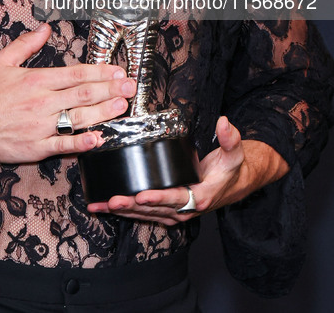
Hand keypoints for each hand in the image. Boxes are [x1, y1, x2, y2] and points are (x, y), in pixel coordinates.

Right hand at [0, 23, 136, 163]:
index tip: (118, 71)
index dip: (100, 72)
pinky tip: (98, 138)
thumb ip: (27, 44)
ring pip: (78, 118)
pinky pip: (63, 145)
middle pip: (83, 95)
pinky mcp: (35, 147)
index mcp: (36, 80)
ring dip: (104, 112)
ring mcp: (40, 126)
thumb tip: (45, 28)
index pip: (76, 74)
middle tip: (131, 87)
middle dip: (110, 90)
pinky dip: (82, 142)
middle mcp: (41, 102)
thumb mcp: (3, 61)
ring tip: (123, 106)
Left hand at [86, 116, 288, 224]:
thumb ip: (230, 138)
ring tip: (101, 206)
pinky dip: (126, 211)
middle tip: (112, 201)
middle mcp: (186, 209)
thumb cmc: (231, 168)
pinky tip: (108, 207)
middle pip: (155, 209)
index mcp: (200, 197)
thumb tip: (225, 122)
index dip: (159, 198)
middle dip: (132, 206)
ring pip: (146, 214)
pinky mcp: (168, 210)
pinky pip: (145, 213)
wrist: (234, 183)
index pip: (176, 198)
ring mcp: (176, 212)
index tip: (141, 195)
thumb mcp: (235, 153)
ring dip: (124, 211)